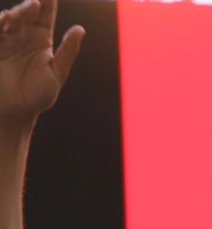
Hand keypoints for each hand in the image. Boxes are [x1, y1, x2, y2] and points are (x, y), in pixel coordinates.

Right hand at [0, 0, 82, 126]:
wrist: (16, 111)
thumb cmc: (39, 95)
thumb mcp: (57, 73)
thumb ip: (68, 51)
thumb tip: (80, 29)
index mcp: (42, 39)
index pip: (46, 15)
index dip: (48, 2)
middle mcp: (23, 35)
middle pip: (27, 14)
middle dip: (30, 7)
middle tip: (36, 4)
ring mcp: (7, 40)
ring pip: (10, 21)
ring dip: (15, 15)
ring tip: (21, 13)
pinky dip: (0, 25)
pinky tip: (4, 20)